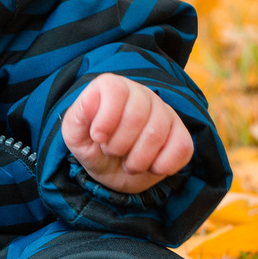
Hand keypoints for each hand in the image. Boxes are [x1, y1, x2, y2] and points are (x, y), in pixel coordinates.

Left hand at [60, 74, 193, 193]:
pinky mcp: (181, 135)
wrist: (113, 171)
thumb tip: (90, 98)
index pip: (116, 90)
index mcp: (113, 87)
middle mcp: (142, 94)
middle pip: (136, 114)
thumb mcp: (75, 135)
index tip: (98, 138)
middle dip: (119, 144)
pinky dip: (163, 165)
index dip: (106, 119)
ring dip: (138, 159)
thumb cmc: (94, 147)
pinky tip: (151, 167)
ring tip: (128, 163)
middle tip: (112, 152)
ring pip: (157, 133)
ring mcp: (165, 113)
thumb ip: (77, 116)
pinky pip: (182, 147)